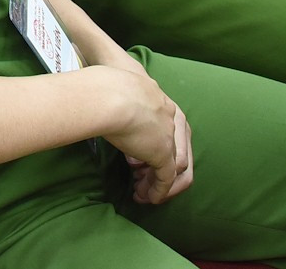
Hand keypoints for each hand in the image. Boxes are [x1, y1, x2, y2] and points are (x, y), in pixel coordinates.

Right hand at [87, 63, 193, 204]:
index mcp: (164, 103)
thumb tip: (116, 112)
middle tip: (140, 181)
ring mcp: (170, 135)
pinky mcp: (163, 152)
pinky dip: (159, 190)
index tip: (137, 163)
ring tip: (140, 192)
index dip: (156, 151)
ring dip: (157, 182)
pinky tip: (148, 198)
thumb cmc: (106, 88)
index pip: (172, 134)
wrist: (108, 93)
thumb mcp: (122, 93)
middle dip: (160, 169)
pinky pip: (166, 177)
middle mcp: (173, 118)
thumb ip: (127, 104)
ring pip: (175, 167)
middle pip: (179, 151)